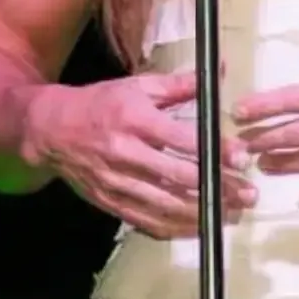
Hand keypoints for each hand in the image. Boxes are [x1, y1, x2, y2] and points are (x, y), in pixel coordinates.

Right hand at [27, 72, 256, 238]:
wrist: (51, 130)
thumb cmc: (101, 103)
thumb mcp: (138, 86)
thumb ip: (180, 84)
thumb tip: (219, 70)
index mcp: (136, 120)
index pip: (183, 140)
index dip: (215, 151)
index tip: (241, 159)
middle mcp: (126, 154)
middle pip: (179, 178)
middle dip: (218, 188)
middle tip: (248, 194)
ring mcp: (117, 183)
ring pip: (166, 206)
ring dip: (203, 214)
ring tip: (232, 214)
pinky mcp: (110, 203)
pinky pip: (146, 221)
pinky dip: (175, 228)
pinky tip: (198, 228)